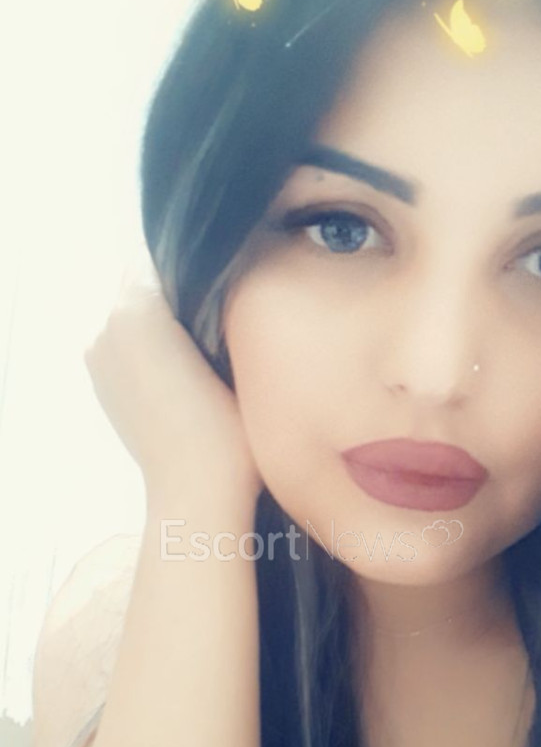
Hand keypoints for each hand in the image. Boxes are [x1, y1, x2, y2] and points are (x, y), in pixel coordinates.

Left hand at [84, 244, 263, 513]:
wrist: (198, 490)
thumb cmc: (226, 426)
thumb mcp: (235, 346)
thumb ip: (220, 297)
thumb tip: (222, 275)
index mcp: (136, 306)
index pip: (166, 256)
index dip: (202, 264)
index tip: (232, 284)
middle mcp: (106, 324)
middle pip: (146, 282)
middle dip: (181, 291)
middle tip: (225, 312)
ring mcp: (98, 356)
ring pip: (135, 313)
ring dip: (165, 320)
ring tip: (207, 344)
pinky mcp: (102, 383)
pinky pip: (127, 343)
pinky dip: (152, 348)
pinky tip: (186, 370)